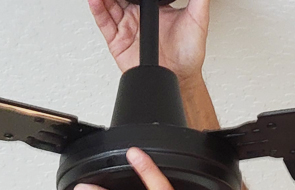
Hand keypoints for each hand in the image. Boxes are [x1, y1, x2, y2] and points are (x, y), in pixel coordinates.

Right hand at [87, 0, 210, 82]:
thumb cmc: (189, 53)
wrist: (181, 78)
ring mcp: (127, 28)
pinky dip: (97, 10)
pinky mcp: (118, 41)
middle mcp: (138, 16)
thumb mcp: (198, 19)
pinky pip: (104, 23)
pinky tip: (95, 1)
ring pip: (109, 5)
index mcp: (153, 8)